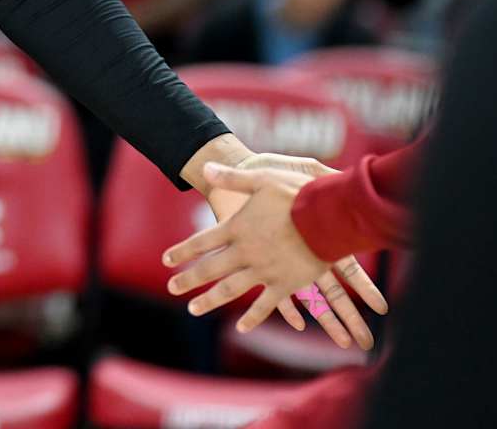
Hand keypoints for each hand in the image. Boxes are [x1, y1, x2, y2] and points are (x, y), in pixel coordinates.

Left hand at [177, 162, 387, 348]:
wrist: (330, 218)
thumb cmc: (297, 195)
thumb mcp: (262, 179)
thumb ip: (232, 177)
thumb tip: (205, 169)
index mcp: (237, 228)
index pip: (201, 242)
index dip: (182, 251)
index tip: (166, 261)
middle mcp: (245, 252)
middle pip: (210, 270)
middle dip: (188, 280)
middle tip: (172, 289)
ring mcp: (264, 271)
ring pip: (230, 290)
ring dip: (210, 301)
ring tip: (194, 310)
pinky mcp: (286, 284)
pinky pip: (265, 305)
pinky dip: (253, 317)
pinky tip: (242, 327)